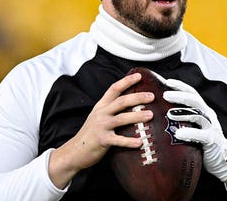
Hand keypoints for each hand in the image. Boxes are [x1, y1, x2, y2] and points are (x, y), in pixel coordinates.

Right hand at [48, 72, 154, 188]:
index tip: (139, 76)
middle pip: (121, 101)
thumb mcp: (98, 117)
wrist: (74, 151)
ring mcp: (101, 126)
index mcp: (101, 106)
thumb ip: (111, 110)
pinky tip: (140, 142)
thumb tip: (132, 105)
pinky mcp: (102, 140)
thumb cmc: (91, 134)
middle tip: (151, 96)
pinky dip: (129, 141)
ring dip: (137, 116)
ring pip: (121, 118)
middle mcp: (101, 113)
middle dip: (138, 97)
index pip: (114, 89)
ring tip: (150, 115)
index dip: (126, 81)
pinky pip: (118, 140)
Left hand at [163, 79, 226, 181]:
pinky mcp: (212, 140)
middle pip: (195, 101)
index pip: (193, 94)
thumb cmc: (203, 144)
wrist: (222, 162)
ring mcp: (212, 127)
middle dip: (180, 96)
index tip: (168, 82)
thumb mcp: (193, 128)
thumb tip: (161, 113)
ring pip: (198, 115)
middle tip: (165, 95)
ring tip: (169, 113)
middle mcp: (208, 116)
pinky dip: (190, 133)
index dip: (181, 86)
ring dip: (183, 113)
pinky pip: (201, 134)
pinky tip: (178, 134)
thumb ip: (183, 120)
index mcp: (203, 111)